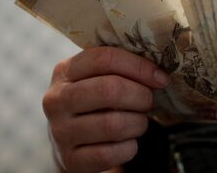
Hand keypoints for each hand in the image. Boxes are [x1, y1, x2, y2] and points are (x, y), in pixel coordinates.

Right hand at [42, 47, 169, 172]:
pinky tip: (127, 141)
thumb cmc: (92, 102)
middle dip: (141, 96)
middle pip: (110, 90)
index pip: (104, 59)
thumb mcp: (94, 78)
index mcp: (64, 71)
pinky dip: (129, 147)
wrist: (67, 141)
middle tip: (148, 101)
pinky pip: (110, 154)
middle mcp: (57, 100)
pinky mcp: (69, 159)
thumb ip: (119, 68)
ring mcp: (60, 131)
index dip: (139, 67)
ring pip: (113, 125)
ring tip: (138, 122)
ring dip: (137, 123)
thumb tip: (158, 73)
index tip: (159, 78)